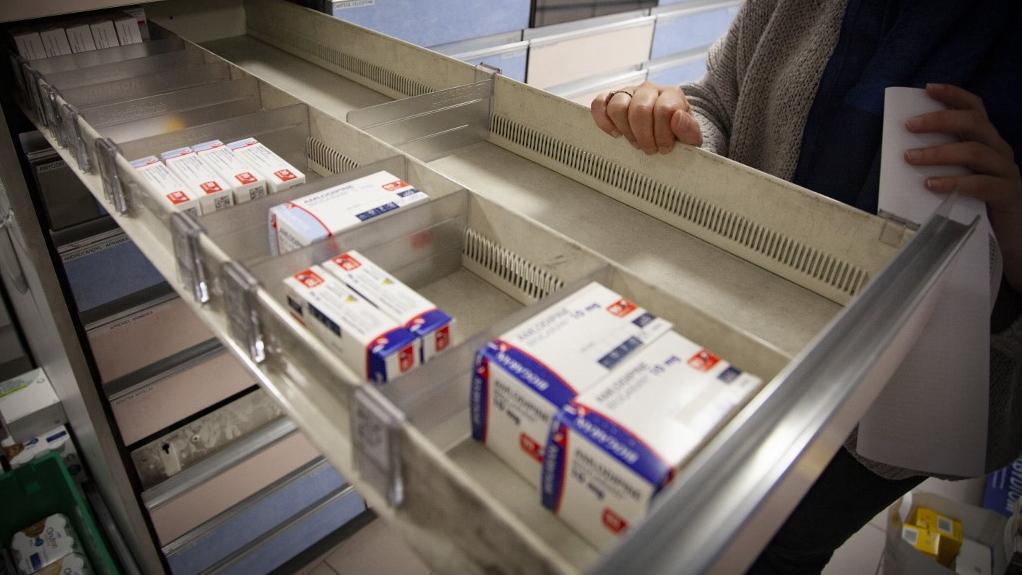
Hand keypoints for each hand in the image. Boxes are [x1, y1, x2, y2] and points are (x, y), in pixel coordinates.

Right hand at [591, 81, 702, 154]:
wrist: (665, 130)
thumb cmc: (676, 134)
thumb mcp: (690, 136)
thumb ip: (689, 129)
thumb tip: (678, 118)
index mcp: (671, 95)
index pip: (664, 110)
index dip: (663, 133)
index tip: (665, 148)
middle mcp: (649, 89)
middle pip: (640, 109)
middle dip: (643, 135)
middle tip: (649, 149)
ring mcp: (629, 92)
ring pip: (618, 105)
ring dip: (626, 130)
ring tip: (634, 141)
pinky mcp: (612, 99)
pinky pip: (599, 103)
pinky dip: (603, 120)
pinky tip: (615, 133)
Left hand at [904, 83, 1020, 216]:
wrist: (1007, 236)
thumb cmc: (975, 203)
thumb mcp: (957, 176)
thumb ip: (941, 162)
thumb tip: (903, 153)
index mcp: (986, 141)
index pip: (975, 108)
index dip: (954, 95)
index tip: (928, 88)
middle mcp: (998, 150)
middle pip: (973, 123)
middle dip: (940, 120)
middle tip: (909, 125)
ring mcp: (1005, 171)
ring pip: (974, 151)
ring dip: (938, 153)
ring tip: (910, 158)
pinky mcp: (1007, 194)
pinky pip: (980, 184)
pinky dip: (954, 182)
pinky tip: (931, 185)